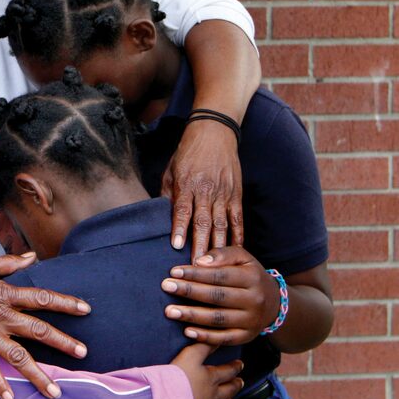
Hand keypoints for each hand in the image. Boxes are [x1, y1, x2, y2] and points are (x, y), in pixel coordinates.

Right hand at [0, 252, 90, 398]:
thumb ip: (10, 263)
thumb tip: (32, 257)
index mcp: (4, 293)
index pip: (41, 298)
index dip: (65, 303)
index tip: (86, 309)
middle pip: (37, 330)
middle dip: (63, 342)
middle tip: (83, 352)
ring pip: (17, 355)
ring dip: (38, 374)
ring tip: (55, 391)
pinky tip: (10, 398)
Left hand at [161, 119, 243, 258]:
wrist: (214, 133)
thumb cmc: (187, 154)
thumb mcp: (170, 171)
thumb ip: (167, 194)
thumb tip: (161, 218)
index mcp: (187, 184)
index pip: (183, 210)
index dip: (179, 228)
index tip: (176, 246)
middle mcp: (206, 190)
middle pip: (203, 222)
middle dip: (199, 245)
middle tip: (195, 265)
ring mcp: (223, 193)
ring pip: (222, 224)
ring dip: (218, 246)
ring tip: (213, 265)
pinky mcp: (236, 195)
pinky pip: (237, 219)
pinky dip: (238, 236)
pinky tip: (235, 251)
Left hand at [162, 246, 279, 345]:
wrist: (274, 303)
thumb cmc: (249, 275)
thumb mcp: (242, 258)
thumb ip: (222, 254)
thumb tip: (199, 261)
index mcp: (252, 278)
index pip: (221, 275)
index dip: (196, 273)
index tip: (173, 271)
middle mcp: (254, 300)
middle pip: (218, 296)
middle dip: (189, 291)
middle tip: (166, 287)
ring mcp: (251, 321)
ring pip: (219, 319)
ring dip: (192, 316)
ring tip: (169, 311)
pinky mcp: (247, 337)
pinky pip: (224, 339)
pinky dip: (205, 337)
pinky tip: (187, 331)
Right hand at [171, 342, 242, 398]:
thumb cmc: (176, 376)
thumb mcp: (190, 355)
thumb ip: (203, 346)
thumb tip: (217, 338)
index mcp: (210, 379)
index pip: (228, 371)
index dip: (235, 367)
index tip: (240, 364)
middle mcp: (212, 397)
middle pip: (229, 391)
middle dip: (235, 385)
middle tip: (240, 382)